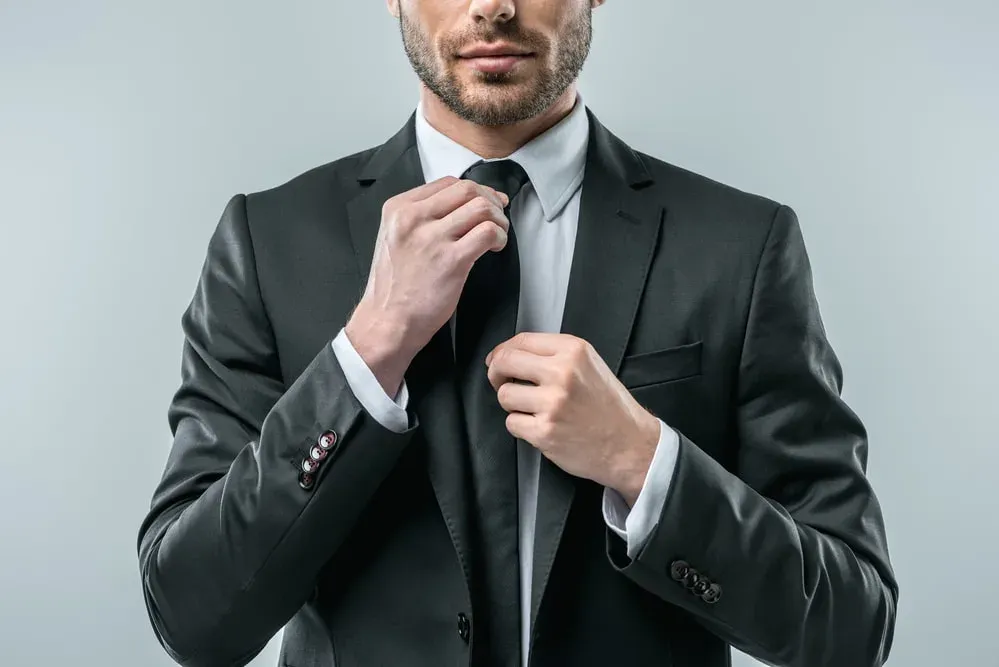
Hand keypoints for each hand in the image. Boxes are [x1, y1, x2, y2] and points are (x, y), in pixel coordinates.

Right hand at [346, 177, 510, 395]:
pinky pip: (487, 233)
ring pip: (481, 207)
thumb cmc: (394, 287)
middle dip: (490, 201)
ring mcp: (432, 238)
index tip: (487, 201)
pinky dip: (499, 237)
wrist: (387, 321)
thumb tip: (463, 206)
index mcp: (399, 209)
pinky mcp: (451, 260)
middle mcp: (414, 218)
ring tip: (496, 235)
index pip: (447, 182)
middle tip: (497, 217)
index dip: (475, 190)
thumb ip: (422, 218)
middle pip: (467, 189)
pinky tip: (495, 248)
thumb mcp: (396, 238)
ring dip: (498, 220)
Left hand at [485, 332, 660, 504]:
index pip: (521, 341)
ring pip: (504, 395)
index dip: (502, 351)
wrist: (629, 444)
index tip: (497, 360)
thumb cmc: (610, 407)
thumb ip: (555, 355)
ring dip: (513, 404)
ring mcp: (552, 403)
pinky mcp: (545, 431)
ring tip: (533, 409)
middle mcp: (562, 373)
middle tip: (501, 382)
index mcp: (573, 351)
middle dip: (496, 373)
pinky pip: (512, 423)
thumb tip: (511, 354)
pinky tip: (540, 425)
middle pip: (505, 362)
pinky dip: (521, 426)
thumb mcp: (590, 365)